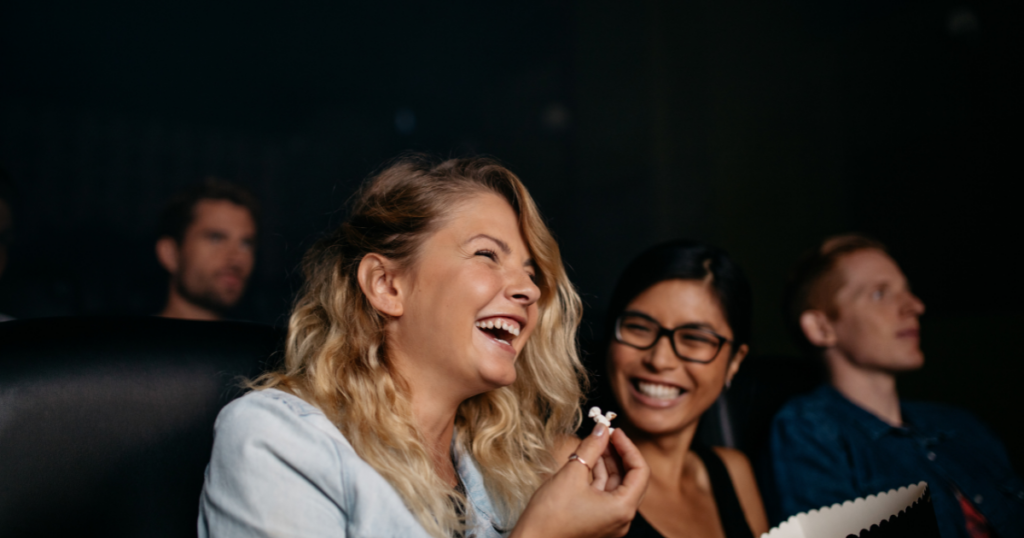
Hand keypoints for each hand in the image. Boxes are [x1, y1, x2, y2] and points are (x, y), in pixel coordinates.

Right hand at [510, 424, 648, 537]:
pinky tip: (588, 460)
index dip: (628, 447)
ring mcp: (609, 522)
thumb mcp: (571, 474)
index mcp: (622, 508)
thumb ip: (591, 448)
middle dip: (618, 454)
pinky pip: (604, 495)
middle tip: (605, 434)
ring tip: (594, 443)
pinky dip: (599, 477)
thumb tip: (602, 429)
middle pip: (631, 479)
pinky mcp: (597, 522)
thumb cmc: (550, 515)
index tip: (615, 431)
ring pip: (616, 486)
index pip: (640, 471)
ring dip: (607, 463)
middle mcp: (621, 519)